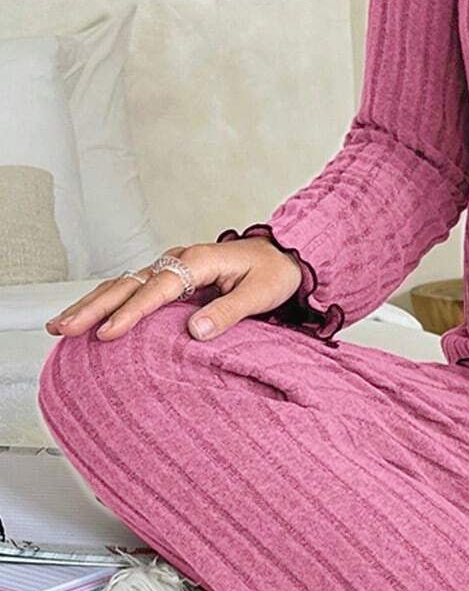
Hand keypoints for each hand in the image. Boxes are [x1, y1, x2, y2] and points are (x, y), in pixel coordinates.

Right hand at [44, 237, 303, 342]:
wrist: (285, 256)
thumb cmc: (275, 274)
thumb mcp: (261, 294)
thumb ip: (229, 312)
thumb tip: (195, 332)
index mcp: (199, 260)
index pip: (157, 289)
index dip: (131, 312)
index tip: (109, 334)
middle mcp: (178, 259)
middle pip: (128, 284)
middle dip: (93, 307)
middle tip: (64, 328)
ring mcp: (171, 266)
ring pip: (122, 285)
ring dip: (91, 304)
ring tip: (61, 326)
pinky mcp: (170, 277)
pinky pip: (132, 289)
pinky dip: (107, 303)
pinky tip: (88, 318)